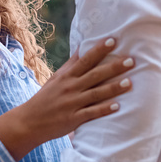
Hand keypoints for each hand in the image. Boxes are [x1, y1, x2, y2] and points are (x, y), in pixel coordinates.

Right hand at [0, 38, 133, 159]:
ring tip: (130, 82)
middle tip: (131, 61)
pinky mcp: (73, 119)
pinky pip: (91, 113)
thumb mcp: (56, 78)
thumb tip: (82, 47)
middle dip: (113, 67)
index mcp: (66, 76)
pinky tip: (117, 106)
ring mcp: (72, 104)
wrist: (29, 121)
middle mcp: (70, 88)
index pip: (85, 60)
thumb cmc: (46, 98)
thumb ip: (71, 64)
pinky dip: (103, 110)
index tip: (113, 40)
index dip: (99, 50)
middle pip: (95, 75)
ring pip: (96, 94)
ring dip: (113, 88)